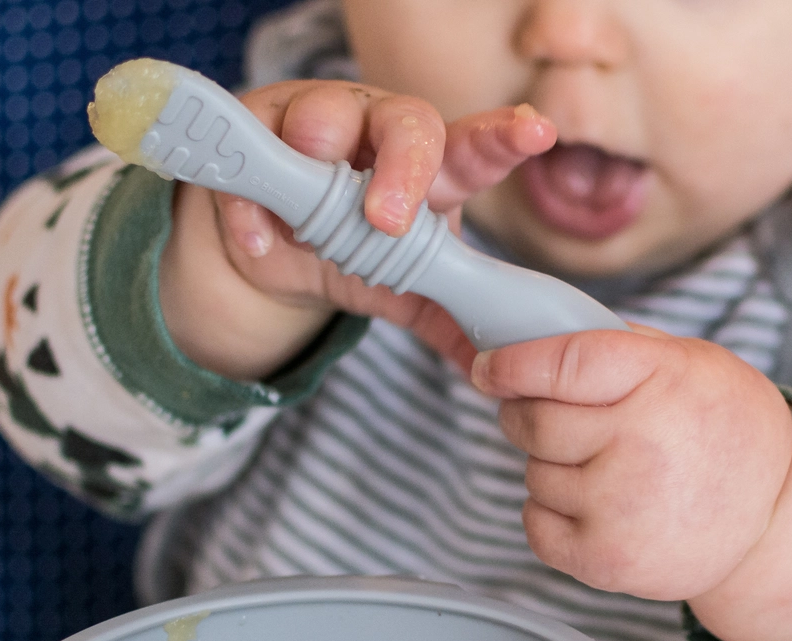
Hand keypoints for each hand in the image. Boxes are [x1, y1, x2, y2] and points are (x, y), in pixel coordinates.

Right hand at [158, 80, 556, 380]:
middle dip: (402, 169)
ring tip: (303, 216)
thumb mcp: (406, 289)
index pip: (474, 147)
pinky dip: (254, 211)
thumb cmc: (358, 247)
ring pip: (322, 118)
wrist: (275, 243)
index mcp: (433, 167)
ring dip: (317, 158)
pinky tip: (256, 243)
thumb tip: (503, 370)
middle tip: (389, 221)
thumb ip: (450, 322)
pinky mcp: (258, 132)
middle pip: (406, 125)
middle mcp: (381, 132)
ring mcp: (317, 122)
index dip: (506, 138)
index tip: (538, 135)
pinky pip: (254, 165)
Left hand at [471, 326, 791, 640]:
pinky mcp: (607, 559)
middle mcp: (643, 443)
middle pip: (533, 421)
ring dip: (552, 467)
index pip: (561, 364)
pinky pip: (535, 524)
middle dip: (527, 415)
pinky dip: (550, 514)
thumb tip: (527, 336)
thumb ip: (613, 345)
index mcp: (662, 380)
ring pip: (534, 473)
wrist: (773, 516)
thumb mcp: (688, 361)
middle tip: (554, 419)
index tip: (489, 369)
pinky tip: (595, 506)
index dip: (512, 365)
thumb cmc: (722, 428)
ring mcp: (622, 507)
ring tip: (606, 469)